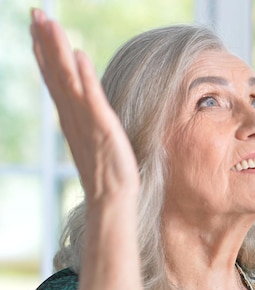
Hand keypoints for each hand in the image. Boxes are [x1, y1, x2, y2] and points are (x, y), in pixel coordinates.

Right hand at [30, 9, 138, 203]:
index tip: (37, 28)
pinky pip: (92, 100)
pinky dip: (85, 78)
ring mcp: (86, 121)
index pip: (55, 78)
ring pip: (68, 80)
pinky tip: (80, 56)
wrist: (111, 198)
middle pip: (56, 72)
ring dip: (59, 51)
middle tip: (36, 12)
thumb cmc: (106, 171)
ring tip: (50, 24)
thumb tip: (84, 98)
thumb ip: (87, 117)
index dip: (45, 52)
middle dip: (46, 42)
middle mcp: (73, 115)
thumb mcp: (93, 137)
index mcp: (71, 116)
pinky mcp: (102, 128)